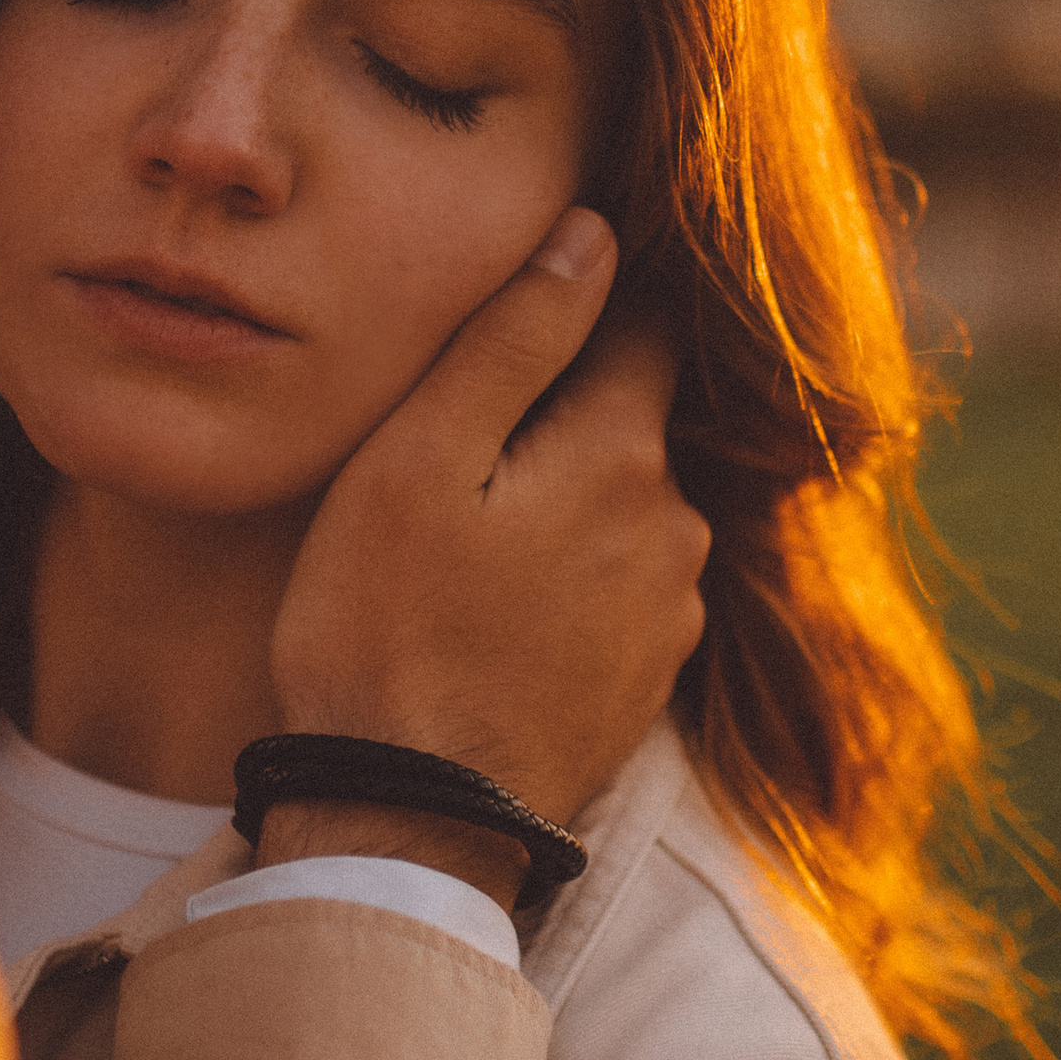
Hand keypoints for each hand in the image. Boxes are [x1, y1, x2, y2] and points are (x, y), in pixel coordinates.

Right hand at [268, 209, 708, 854]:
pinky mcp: (646, 682)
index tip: (517, 315)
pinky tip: (493, 611)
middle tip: (453, 445)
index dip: (580, 301)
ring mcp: (671, 615)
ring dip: (562, 504)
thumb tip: (595, 232)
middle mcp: (675, 527)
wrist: (410, 827)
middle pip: (627, 421)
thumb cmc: (385, 631)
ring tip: (463, 538)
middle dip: (558, 414)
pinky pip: (616, 590)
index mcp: (623, 454)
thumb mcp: (419, 459)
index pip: (639, 323)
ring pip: (620, 508)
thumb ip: (514, 337)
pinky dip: (567, 581)